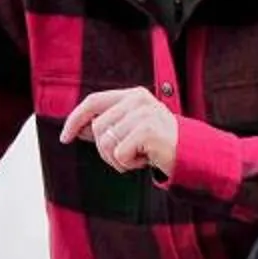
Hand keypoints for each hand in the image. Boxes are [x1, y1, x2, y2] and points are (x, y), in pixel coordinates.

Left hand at [61, 87, 179, 177]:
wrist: (192, 154)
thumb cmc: (159, 143)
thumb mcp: (131, 130)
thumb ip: (107, 125)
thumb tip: (78, 128)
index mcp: (132, 95)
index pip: (93, 101)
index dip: (75, 119)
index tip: (65, 137)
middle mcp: (137, 99)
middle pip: (98, 127)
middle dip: (104, 150)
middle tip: (124, 156)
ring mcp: (143, 113)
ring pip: (106, 143)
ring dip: (117, 158)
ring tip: (137, 156)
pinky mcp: (147, 131)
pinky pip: (119, 154)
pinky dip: (128, 164)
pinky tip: (145, 159)